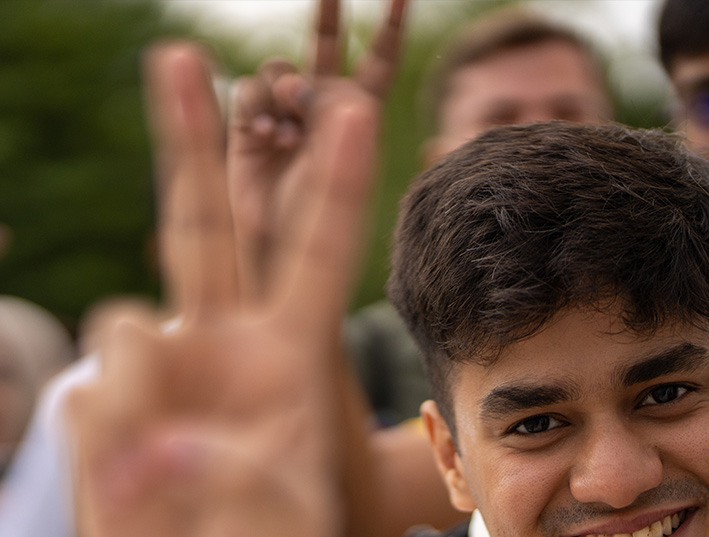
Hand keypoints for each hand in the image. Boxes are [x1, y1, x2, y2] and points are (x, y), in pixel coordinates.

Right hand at [71, 43, 379, 536]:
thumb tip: (164, 426)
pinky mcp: (99, 410)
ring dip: (157, 399)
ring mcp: (154, 376)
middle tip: (183, 58)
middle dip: (192, 142)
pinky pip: (96, 394)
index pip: (310, 259)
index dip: (328, 187)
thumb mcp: (287, 514)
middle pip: (204, 227)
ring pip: (134, 322)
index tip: (352, 110)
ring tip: (174, 479)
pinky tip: (138, 493)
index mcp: (286, 362)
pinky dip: (120, 450)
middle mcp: (218, 350)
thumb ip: (245, 460)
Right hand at [228, 0, 406, 294]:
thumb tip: (306, 82)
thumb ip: (333, 119)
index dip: (389, 27)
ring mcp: (283, 118)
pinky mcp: (247, 130)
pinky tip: (267, 135)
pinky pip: (250, 93)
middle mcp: (322, 113)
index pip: (378, 64)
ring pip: (282, 71)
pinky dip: (257, 106)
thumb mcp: (344, 172)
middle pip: (326, 48)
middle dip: (328, 12)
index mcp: (360, 122)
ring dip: (287, 89)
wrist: (282, 268)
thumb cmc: (325, 235)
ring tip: (289, 128)